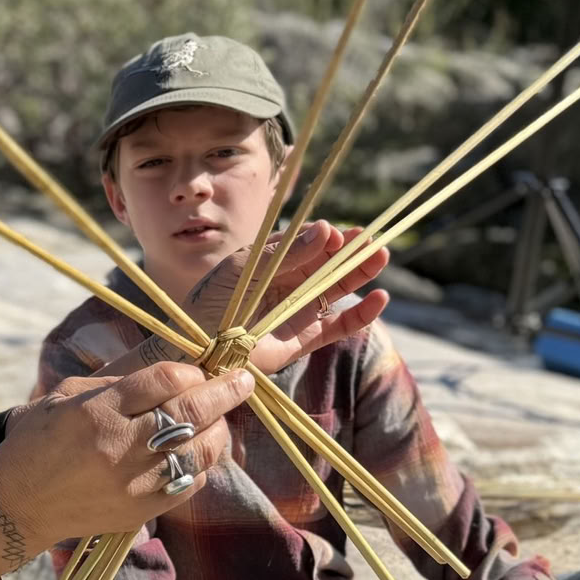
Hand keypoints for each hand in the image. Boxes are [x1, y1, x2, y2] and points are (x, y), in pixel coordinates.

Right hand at [0, 361, 252, 551]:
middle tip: (243, 379)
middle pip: (191, 411)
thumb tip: (170, 368)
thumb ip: (116, 381)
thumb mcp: (66, 396)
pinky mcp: (143, 509)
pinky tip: (195, 451)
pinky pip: (190, 481)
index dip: (191, 371)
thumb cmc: (38, 441)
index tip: (201, 369)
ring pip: (200, 449)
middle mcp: (120, 446)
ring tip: (218, 417)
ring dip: (217, 429)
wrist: (16, 504)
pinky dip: (200, 463)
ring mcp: (135, 482)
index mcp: (98, 411)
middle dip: (225, 392)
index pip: (164, 380)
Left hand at [186, 222, 389, 374]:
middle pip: (326, 263)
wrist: (200, 349)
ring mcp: (298, 310)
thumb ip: (284, 254)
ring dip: (360, 273)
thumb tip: (324, 230)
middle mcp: (288, 283)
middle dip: (349, 250)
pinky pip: (340, 326)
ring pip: (337, 289)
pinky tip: (379, 298)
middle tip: (370, 239)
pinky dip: (362, 315)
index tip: (335, 233)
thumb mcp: (244, 270)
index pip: (305, 242)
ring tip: (379, 256)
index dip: (323, 237)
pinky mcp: (305, 338)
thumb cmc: (211, 303)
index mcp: (270, 262)